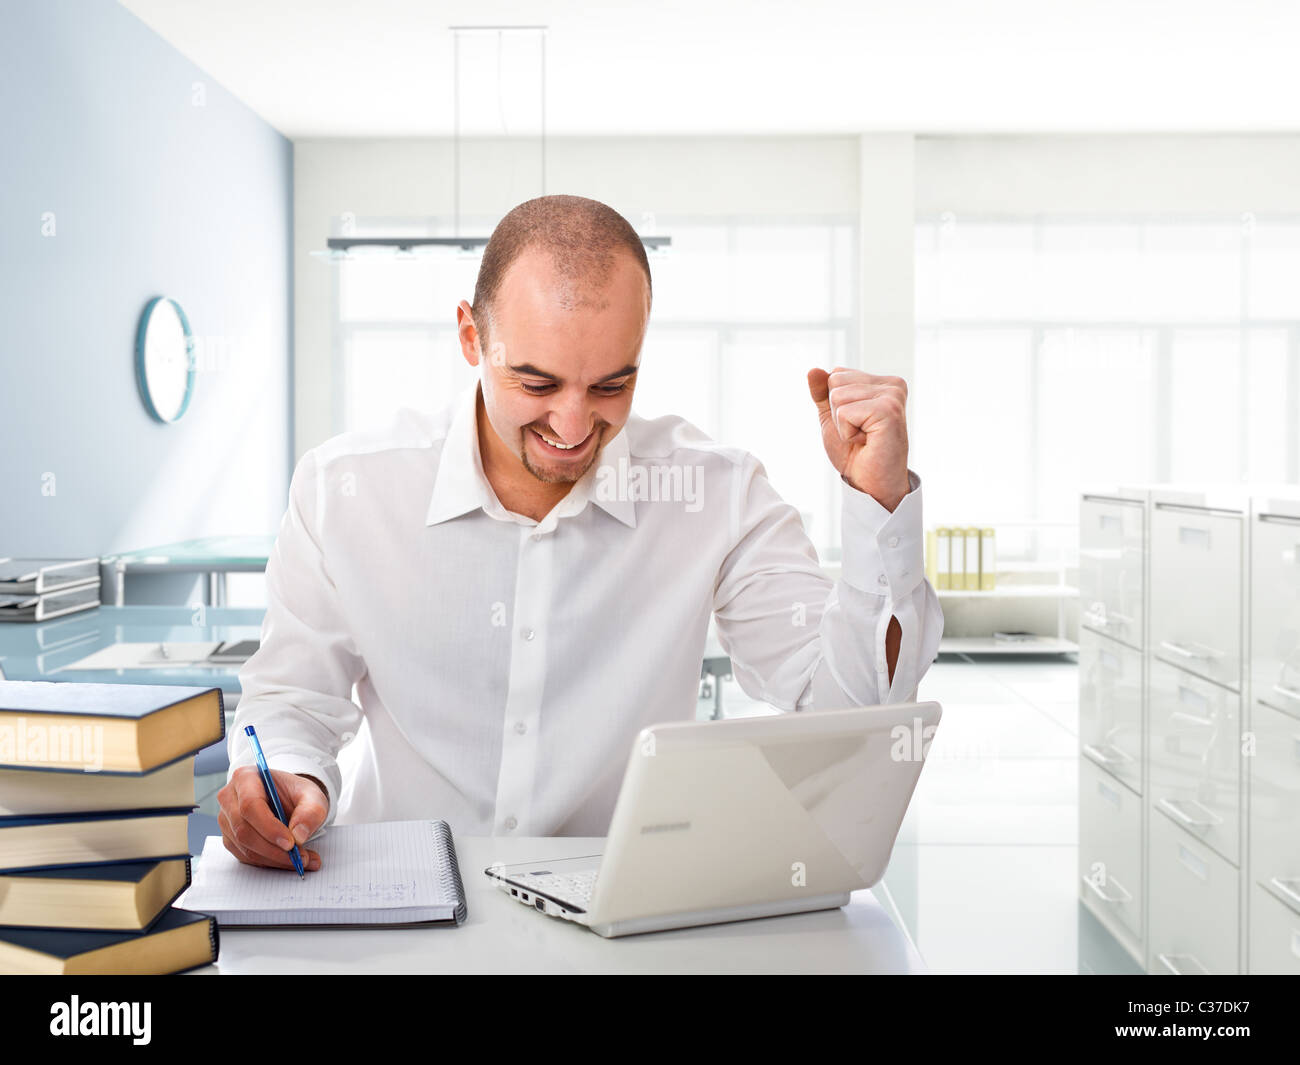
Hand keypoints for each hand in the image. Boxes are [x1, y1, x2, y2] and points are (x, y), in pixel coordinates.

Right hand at [217, 767, 327, 870]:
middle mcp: (229, 798)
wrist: (289, 801)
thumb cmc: (297, 794)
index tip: (291, 843)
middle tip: (300, 857)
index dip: (269, 827)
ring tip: (301, 860)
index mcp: (246, 778)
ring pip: (244, 847)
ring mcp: (226, 820)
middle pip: (244, 830)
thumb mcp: (313, 796)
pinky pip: (245, 856)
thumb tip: (299, 835)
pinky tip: (288, 860)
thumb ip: (311, 811)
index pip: (250, 805)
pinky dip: (268, 862)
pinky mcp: (230, 838)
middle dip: (273, 849)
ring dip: (274, 859)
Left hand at [807, 366, 910, 510]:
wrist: (870, 483)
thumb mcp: (832, 417)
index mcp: (883, 382)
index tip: (855, 423)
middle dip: (837, 413)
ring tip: (863, 437)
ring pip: (838, 396)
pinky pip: (844, 412)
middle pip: (835, 381)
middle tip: (859, 432)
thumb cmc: (855, 452)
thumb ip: (822, 393)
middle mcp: (892, 385)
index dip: (835, 405)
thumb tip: (813, 370)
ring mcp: (893, 397)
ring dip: (842, 425)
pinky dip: (847, 432)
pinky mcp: (888, 411)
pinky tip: (866, 441)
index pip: (837, 374)